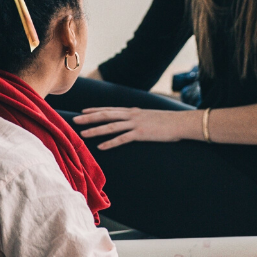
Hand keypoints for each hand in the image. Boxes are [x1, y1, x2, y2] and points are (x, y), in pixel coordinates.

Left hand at [74, 108, 194, 149]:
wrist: (181, 122)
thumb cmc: (168, 121)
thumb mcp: (150, 116)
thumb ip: (139, 118)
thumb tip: (133, 121)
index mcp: (133, 111)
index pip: (110, 109)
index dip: (95, 110)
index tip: (83, 111)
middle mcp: (132, 115)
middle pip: (106, 115)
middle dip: (89, 118)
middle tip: (75, 120)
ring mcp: (136, 124)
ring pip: (111, 126)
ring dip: (96, 130)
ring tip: (83, 133)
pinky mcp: (141, 134)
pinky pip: (122, 139)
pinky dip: (110, 143)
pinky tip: (101, 147)